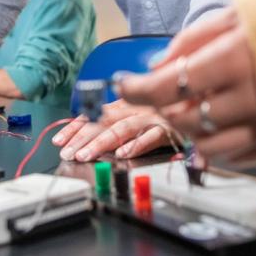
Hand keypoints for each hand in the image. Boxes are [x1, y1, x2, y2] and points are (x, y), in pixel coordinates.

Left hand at [50, 99, 176, 161]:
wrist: (198, 101)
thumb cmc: (166, 111)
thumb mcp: (137, 113)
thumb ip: (116, 121)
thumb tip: (86, 133)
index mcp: (125, 105)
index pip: (95, 115)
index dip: (75, 127)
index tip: (58, 140)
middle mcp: (135, 109)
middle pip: (104, 121)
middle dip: (82, 137)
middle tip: (67, 152)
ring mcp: (152, 118)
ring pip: (123, 128)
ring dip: (102, 142)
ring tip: (85, 155)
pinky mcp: (170, 128)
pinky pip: (152, 136)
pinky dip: (137, 144)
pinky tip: (123, 154)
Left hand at [119, 7, 255, 164]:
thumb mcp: (234, 17)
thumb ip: (190, 42)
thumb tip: (155, 68)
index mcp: (234, 61)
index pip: (166, 88)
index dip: (137, 89)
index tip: (125, 86)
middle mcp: (249, 99)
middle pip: (182, 120)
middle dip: (167, 108)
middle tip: (171, 90)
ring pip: (207, 146)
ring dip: (191, 129)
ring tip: (198, 106)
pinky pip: (237, 155)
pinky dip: (220, 142)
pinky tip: (222, 120)